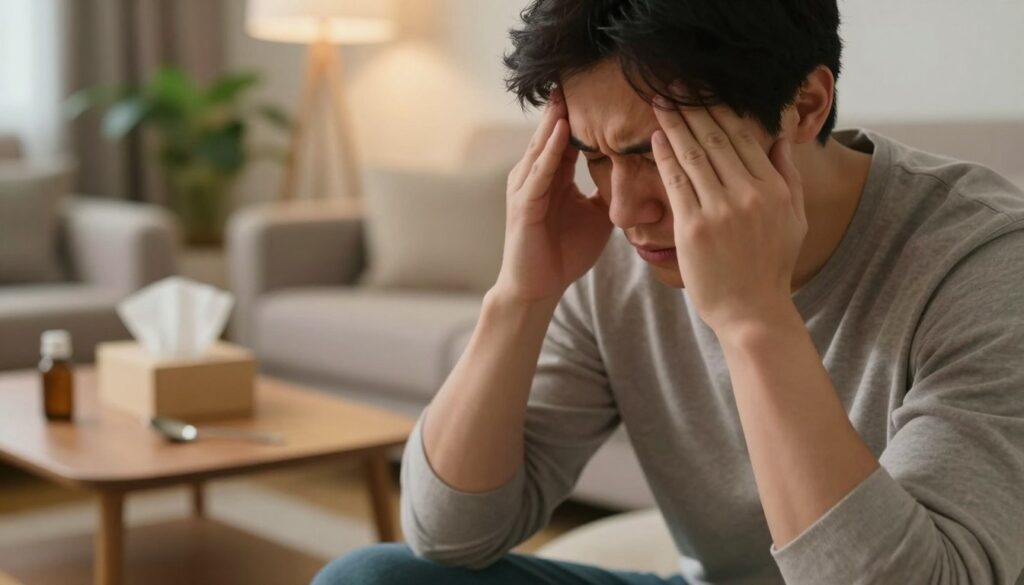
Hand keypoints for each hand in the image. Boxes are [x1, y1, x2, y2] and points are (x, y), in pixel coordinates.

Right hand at [492, 89, 614, 304]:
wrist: (538, 287)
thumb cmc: (563, 254)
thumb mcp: (596, 217)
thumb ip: (609, 193)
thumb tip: (640, 176)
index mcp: (552, 178)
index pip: (567, 138)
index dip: (581, 115)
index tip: (601, 90)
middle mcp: (535, 176)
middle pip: (551, 134)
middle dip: (563, 107)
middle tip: (577, 76)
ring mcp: (526, 189)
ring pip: (543, 147)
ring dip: (555, 120)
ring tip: (567, 93)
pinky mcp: (524, 205)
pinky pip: (539, 172)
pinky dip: (550, 151)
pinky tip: (562, 132)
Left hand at [651, 100, 806, 334]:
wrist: (752, 312)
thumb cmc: (771, 267)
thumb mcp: (794, 219)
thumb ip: (788, 176)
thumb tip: (780, 138)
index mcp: (774, 189)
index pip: (744, 138)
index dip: (720, 111)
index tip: (703, 93)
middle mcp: (749, 193)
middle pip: (716, 139)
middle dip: (693, 108)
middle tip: (674, 86)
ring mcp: (720, 209)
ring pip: (694, 154)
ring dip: (675, 124)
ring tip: (660, 102)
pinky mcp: (693, 227)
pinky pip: (676, 181)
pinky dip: (665, 155)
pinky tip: (657, 137)